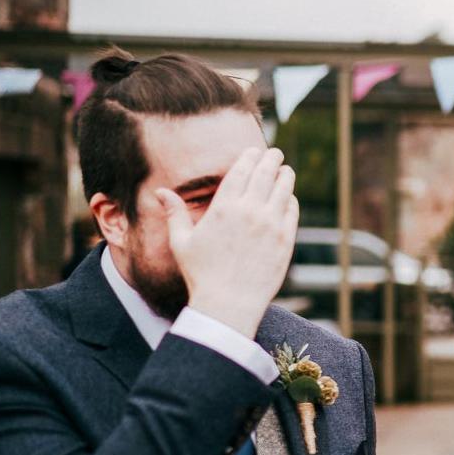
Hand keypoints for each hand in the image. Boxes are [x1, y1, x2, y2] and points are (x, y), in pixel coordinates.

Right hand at [158, 146, 297, 337]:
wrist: (229, 303)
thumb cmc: (201, 274)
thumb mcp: (182, 242)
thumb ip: (175, 213)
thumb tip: (161, 192)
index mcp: (224, 207)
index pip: (242, 169)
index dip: (251, 156)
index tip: (255, 151)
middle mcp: (250, 211)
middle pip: (266, 173)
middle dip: (271, 159)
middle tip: (275, 154)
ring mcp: (271, 224)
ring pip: (283, 188)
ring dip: (285, 175)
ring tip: (285, 170)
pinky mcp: (286, 239)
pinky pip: (292, 210)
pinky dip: (290, 199)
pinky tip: (287, 197)